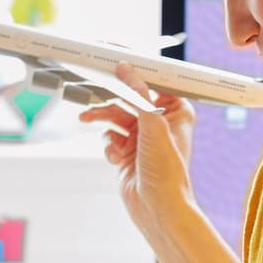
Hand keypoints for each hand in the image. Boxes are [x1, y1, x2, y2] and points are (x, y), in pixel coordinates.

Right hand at [79, 63, 197, 237]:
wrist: (159, 210)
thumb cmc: (167, 170)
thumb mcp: (152, 125)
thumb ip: (138, 94)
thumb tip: (125, 67)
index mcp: (176, 111)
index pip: (152, 80)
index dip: (132, 67)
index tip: (111, 53)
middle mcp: (160, 122)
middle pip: (129, 97)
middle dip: (109, 94)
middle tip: (89, 81)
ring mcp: (143, 139)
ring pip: (115, 117)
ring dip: (101, 117)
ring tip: (86, 117)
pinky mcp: (128, 154)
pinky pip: (110, 139)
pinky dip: (108, 145)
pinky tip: (114, 156)